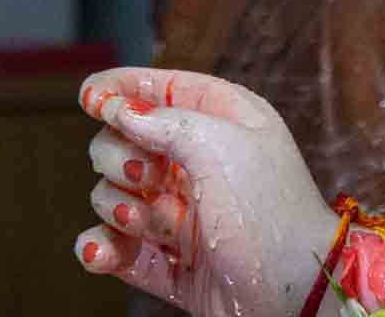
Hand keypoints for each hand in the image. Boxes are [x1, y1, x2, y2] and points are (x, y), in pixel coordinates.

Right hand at [73, 67, 339, 316]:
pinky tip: (101, 251)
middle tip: (145, 177)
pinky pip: (118, 247)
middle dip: (119, 157)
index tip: (88, 98)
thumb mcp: (222, 147)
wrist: (297, 297)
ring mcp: (182, 215)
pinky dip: (102, 248)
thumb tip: (117, 107)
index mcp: (223, 121)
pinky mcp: (170, 263)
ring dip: (116, 206)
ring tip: (142, 222)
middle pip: (125, 141)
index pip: (161, 89)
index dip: (122, 89)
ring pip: (115, 194)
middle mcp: (200, 164)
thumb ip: (164, 121)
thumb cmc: (271, 214)